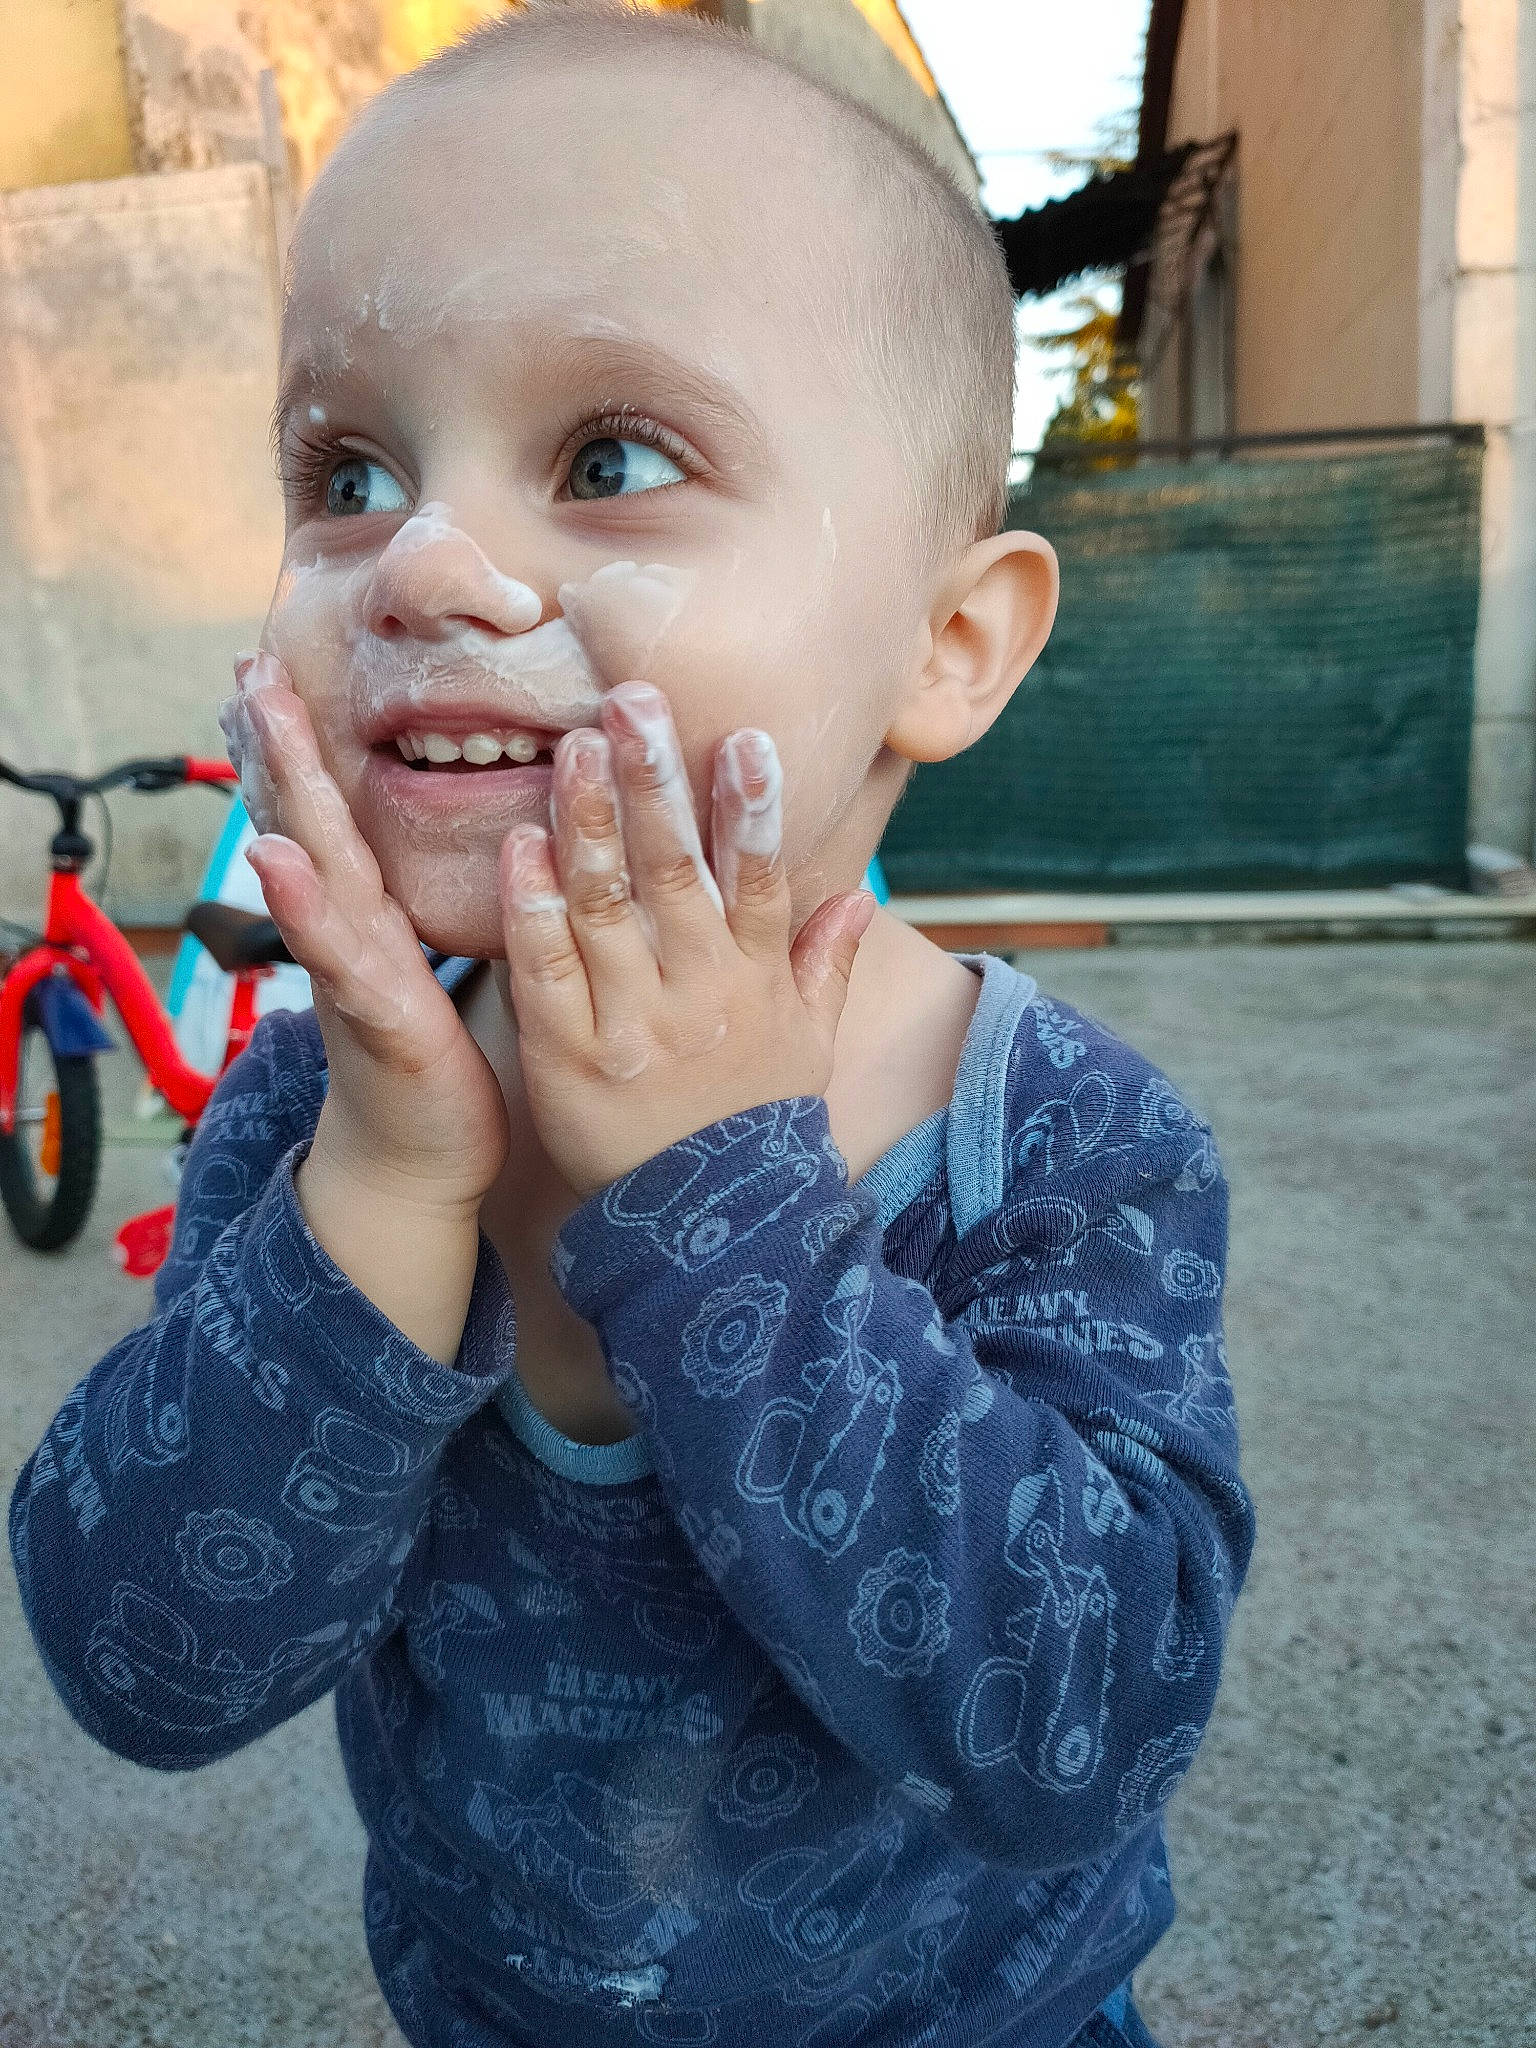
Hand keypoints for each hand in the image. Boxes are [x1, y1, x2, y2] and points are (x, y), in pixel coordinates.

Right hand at [223, 652, 508, 1216]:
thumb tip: (458, 842)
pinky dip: (306, 908)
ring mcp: (354, 973)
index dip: (308, 749)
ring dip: (282, 796)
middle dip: (281, 746)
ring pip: (315, 872)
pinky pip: (340, 956)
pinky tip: (276, 861)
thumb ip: (416, 909)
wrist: (419, 1163)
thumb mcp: (425, 969)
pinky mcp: (377, 1018)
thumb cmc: (431, 1063)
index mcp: (374, 917)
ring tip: (258, 726)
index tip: (281, 669)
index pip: (337, 818)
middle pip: (313, 824)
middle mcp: (352, 934)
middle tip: (250, 664)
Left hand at [498, 679, 875, 1199]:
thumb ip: (825, 967)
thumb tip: (863, 899)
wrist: (704, 1228)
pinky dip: (530, 906)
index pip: (763, 879)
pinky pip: (545, 969)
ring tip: (572, 747)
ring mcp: (629, 1021)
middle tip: (631, 700)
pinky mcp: (566, 1052)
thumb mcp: (809, 1046)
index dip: (752, 809)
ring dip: (589, 821)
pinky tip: (518, 844)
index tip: (743, 738)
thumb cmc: (755, 1125)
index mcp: (756, 981)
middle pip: (676, 872)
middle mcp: (696, 992)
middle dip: (654, 781)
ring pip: (605, 906)